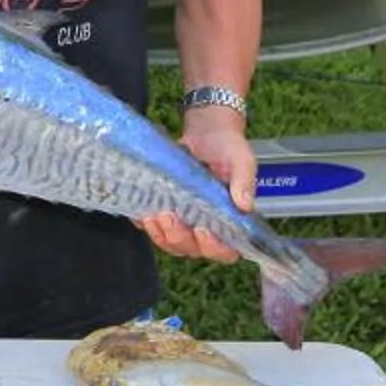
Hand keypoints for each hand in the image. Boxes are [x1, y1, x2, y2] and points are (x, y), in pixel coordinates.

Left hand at [141, 108, 258, 262]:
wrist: (207, 133)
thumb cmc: (228, 150)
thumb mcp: (241, 161)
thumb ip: (244, 181)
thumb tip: (244, 204)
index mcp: (231, 224)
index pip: (225, 251)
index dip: (213, 247)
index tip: (202, 229)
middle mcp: (207, 230)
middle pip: (190, 248)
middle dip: (177, 236)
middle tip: (168, 215)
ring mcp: (184, 224)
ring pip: (169, 242)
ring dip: (159, 233)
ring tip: (152, 215)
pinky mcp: (164, 213)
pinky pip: (151, 227)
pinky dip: (144, 223)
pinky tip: (140, 211)